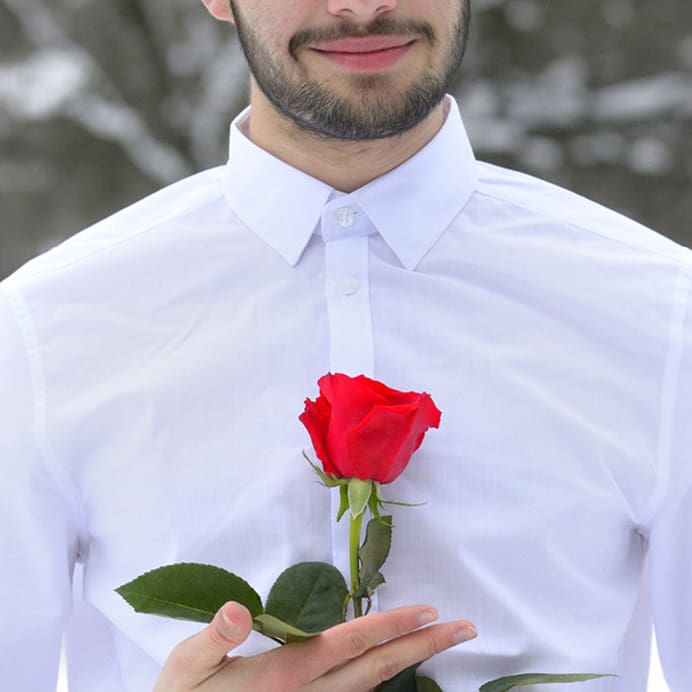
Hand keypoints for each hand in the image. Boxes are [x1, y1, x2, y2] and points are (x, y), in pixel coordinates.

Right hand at [154, 601, 476, 690]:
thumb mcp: (184, 668)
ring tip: (439, 643)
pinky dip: (381, 680)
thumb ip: (212, 638)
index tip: (430, 612)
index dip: (391, 626)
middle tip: (464, 629)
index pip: (348, 644)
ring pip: (371, 686)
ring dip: (409, 661)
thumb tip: (240, 609)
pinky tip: (392, 668)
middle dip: (422, 646)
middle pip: (376, 667)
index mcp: (284, 675)